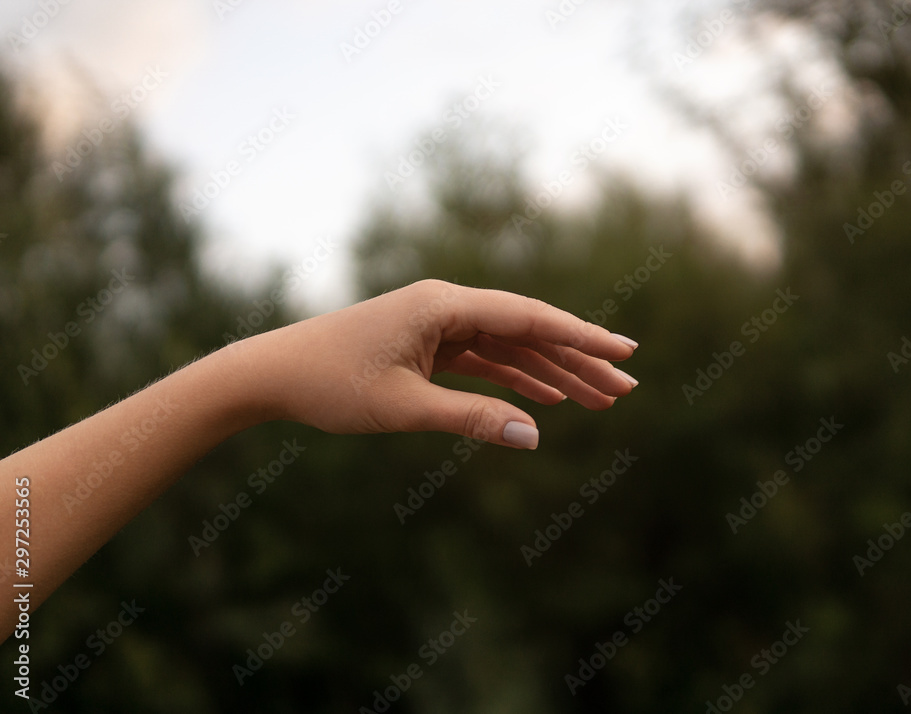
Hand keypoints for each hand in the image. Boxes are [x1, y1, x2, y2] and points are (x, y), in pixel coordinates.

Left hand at [240, 280, 638, 447]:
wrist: (273, 373)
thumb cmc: (330, 383)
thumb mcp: (403, 407)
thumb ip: (471, 418)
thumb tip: (533, 435)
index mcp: (443, 305)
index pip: (529, 317)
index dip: (581, 336)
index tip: (624, 350)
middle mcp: (446, 306)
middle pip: (528, 331)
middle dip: (577, 360)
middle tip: (625, 387)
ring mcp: (438, 325)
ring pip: (509, 348)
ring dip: (551, 372)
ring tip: (598, 399)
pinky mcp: (427, 345)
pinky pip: (483, 361)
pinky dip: (514, 379)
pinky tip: (545, 397)